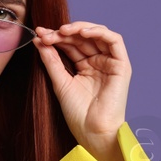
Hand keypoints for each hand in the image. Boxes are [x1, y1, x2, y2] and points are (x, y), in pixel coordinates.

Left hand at [33, 21, 131, 160]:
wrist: (92, 131)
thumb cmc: (78, 114)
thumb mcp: (60, 82)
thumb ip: (51, 60)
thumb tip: (39, 39)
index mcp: (85, 67)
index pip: (71, 45)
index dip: (55, 38)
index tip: (39, 35)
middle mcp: (99, 63)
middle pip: (82, 39)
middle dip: (63, 33)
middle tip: (46, 34)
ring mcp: (110, 63)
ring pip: (97, 35)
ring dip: (79, 29)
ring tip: (62, 30)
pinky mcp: (121, 65)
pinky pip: (114, 40)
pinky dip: (99, 32)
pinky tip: (82, 32)